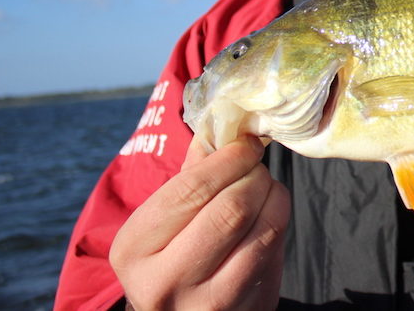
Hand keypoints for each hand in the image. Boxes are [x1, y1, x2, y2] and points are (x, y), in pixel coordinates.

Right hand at [110, 136, 289, 309]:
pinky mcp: (247, 309)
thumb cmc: (171, 253)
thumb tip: (223, 121)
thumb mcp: (163, 219)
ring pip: (264, 229)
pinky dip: (280, 220)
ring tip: (264, 186)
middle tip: (256, 165)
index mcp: (134, 249)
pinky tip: (269, 214)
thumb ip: (191, 173)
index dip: (228, 159)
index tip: (245, 143)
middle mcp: (165, 282)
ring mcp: (209, 303)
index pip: (191, 189)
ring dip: (274, 195)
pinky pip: (276, 250)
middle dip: (254, 174)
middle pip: (232, 208)